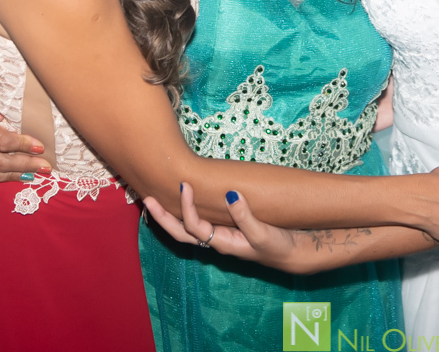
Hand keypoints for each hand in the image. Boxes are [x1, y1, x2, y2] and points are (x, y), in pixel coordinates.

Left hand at [143, 187, 314, 274]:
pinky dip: (188, 212)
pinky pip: (201, 222)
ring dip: (172, 215)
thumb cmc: (277, 246)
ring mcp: (220, 235)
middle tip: (147, 199)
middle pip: (181, 233)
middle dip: (163, 217)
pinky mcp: (228, 228)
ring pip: (188, 228)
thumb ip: (245, 216)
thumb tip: (230, 195)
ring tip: (157, 200)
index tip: (185, 185)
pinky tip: (185, 201)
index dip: (186, 207)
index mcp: (221, 243)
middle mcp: (216, 240)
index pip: (194, 226)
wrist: (291, 254)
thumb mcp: (262, 233)